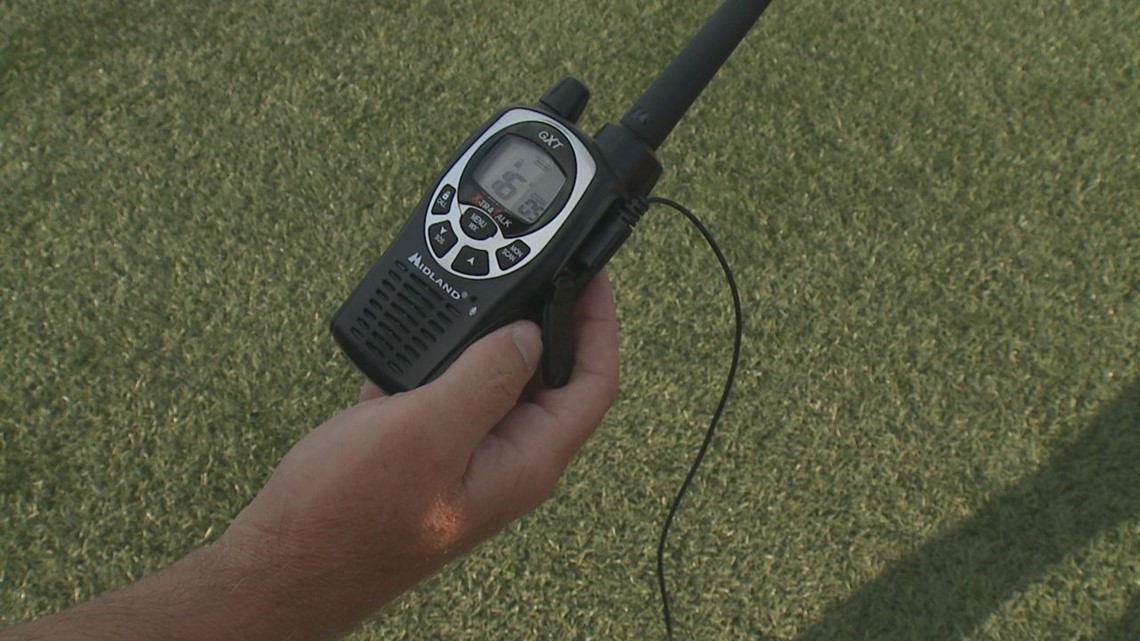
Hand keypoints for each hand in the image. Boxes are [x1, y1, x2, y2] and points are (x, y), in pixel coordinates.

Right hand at [216, 271, 618, 637]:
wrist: (281, 564)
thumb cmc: (349, 516)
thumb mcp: (427, 433)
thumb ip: (486, 378)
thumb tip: (529, 333)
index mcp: (523, 460)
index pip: (591, 383)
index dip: (598, 324)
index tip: (590, 273)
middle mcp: (501, 459)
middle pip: (548, 377)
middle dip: (544, 319)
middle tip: (532, 265)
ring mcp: (459, 454)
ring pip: (492, 379)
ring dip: (487, 333)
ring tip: (477, 285)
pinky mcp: (419, 449)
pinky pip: (444, 388)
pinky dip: (440, 355)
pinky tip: (420, 328)